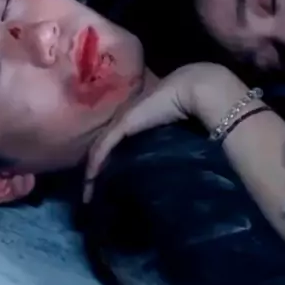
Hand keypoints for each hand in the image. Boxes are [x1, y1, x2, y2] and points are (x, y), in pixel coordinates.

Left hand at [83, 63, 237, 202]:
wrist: (196, 89)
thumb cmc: (193, 108)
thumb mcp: (176, 132)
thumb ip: (169, 142)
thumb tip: (175, 168)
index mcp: (138, 117)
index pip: (115, 140)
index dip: (108, 160)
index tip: (106, 183)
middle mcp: (126, 117)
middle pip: (103, 146)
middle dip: (96, 170)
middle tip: (91, 192)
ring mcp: (122, 121)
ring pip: (98, 150)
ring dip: (92, 174)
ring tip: (88, 194)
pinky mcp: (123, 125)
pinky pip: (102, 149)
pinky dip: (95, 167)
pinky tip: (90, 182)